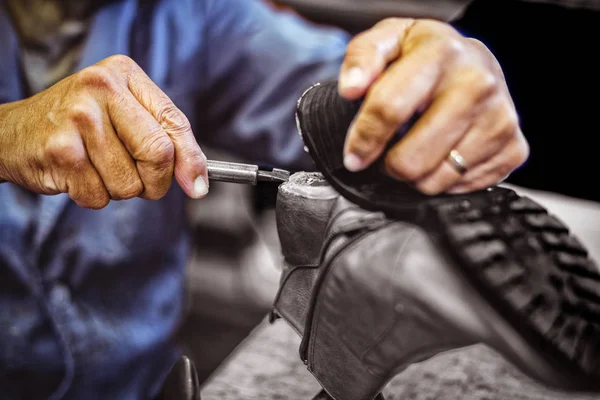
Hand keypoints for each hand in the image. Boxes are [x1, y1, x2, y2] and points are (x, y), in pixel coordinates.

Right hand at [0, 55, 207, 208]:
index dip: (191, 160)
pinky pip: (99, 196)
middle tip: (142, 181)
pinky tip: (77, 174)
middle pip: (159, 153)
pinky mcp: (60, 151)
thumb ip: (165, 138)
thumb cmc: (78, 124)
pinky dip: (93, 196)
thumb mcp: (124, 114)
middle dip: (156, 181)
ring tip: (97, 167)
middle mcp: (101, 88)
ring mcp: (79, 118)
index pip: (175, 122)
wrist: (12, 132)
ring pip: (129, 183)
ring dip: (119, 189)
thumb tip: (198, 182)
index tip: (197, 186)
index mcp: (124, 74)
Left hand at [338, 18, 528, 193]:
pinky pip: (462, 188)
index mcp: (441, 53)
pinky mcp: (514, 148)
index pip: (389, 108)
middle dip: (389, 164)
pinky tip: (443, 155)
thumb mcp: (388, 41)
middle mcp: (478, 84)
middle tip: (390, 151)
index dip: (363, 139)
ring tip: (418, 149)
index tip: (353, 156)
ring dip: (416, 175)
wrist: (475, 62)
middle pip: (411, 159)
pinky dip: (445, 181)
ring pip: (435, 181)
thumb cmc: (425, 57)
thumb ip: (362, 59)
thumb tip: (351, 88)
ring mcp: (500, 119)